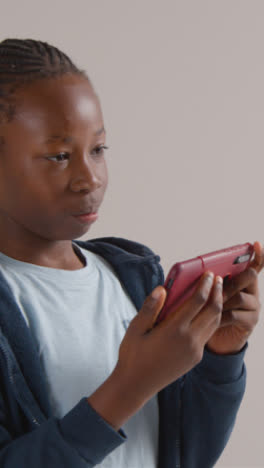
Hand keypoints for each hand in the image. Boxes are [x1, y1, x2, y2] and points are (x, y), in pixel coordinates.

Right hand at [115, 272, 222, 403]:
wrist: (136, 385)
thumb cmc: (133, 355)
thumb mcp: (136, 328)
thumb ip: (150, 308)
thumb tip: (162, 289)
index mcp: (174, 330)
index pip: (197, 301)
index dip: (205, 285)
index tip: (208, 274)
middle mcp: (189, 340)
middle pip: (212, 311)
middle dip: (217, 292)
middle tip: (218, 279)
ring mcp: (194, 350)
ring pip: (214, 323)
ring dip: (217, 306)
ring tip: (216, 293)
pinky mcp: (195, 358)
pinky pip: (208, 334)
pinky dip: (212, 320)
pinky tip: (207, 313)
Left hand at [206, 241, 262, 354]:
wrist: (215, 338)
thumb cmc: (207, 311)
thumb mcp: (208, 293)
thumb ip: (208, 282)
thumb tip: (193, 272)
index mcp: (242, 280)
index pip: (255, 264)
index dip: (258, 254)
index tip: (255, 244)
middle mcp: (252, 290)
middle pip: (249, 276)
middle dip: (232, 279)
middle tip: (216, 282)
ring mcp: (254, 306)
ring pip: (239, 296)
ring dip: (221, 299)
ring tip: (206, 304)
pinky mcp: (250, 321)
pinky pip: (234, 314)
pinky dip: (219, 316)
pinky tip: (208, 319)